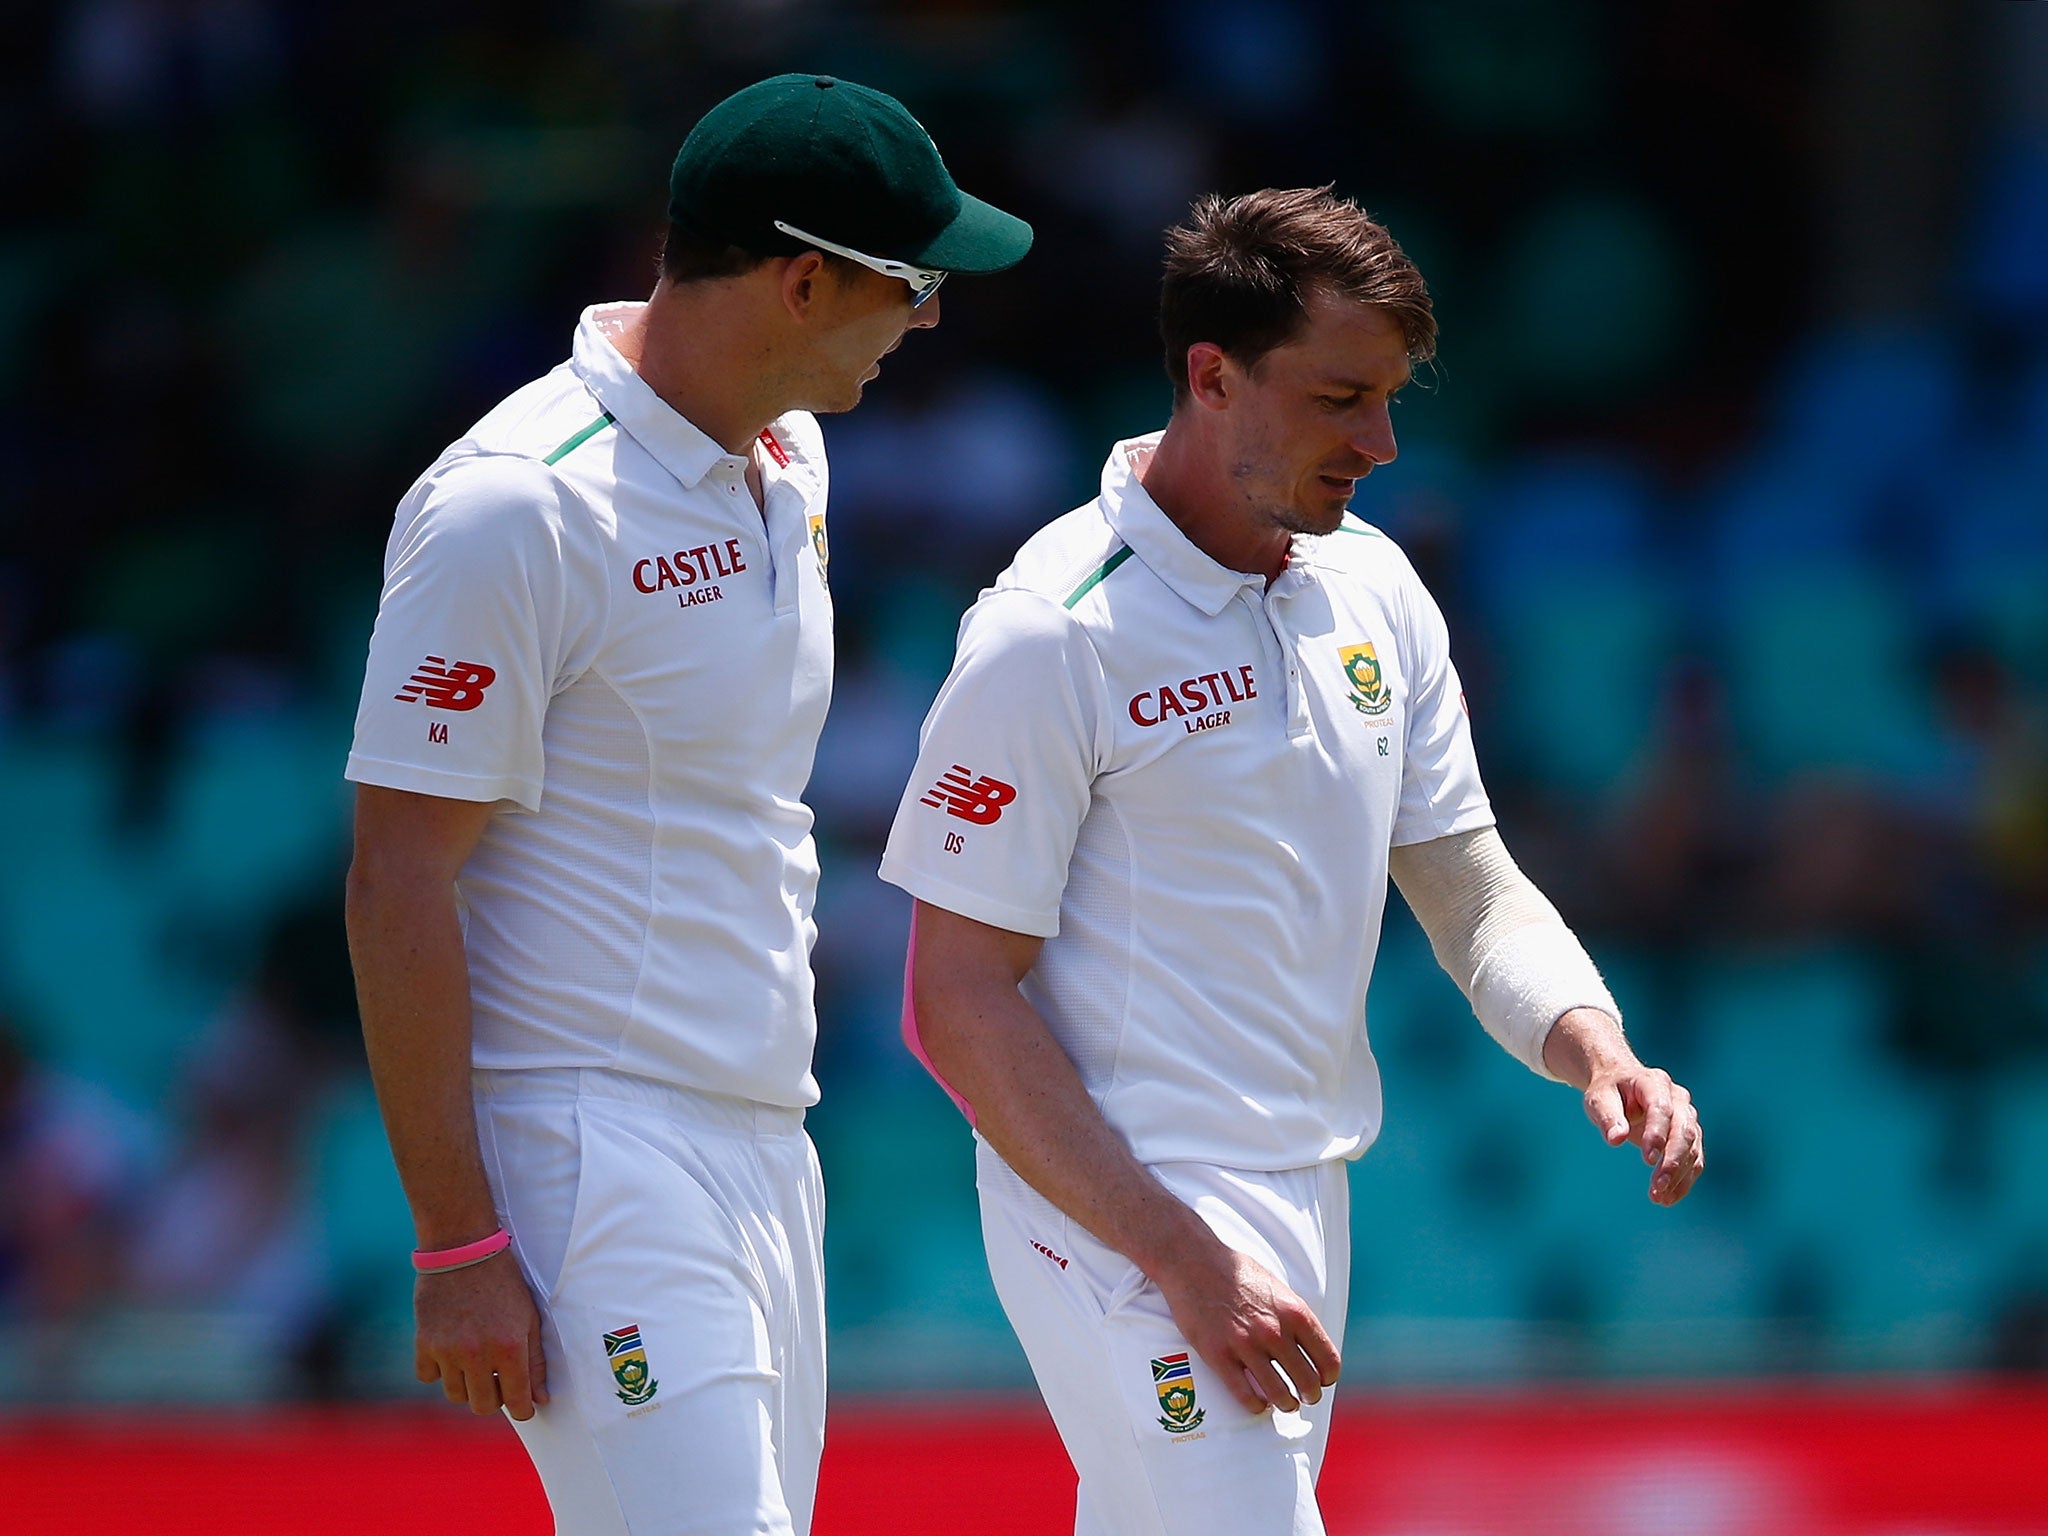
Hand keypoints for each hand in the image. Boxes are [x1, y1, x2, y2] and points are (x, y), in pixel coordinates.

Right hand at [415, 1251, 548, 1418]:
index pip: (517, 1401)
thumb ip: (535, 1360)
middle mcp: (477, 1354)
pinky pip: (428, 1377)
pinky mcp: (423, 1343)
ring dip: (467, 1384)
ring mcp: (447, 1350)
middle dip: (494, 1397)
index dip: (523, 1408)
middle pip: (483, 1406)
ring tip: (475, 1359)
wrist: (463, 1249)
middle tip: (497, 1379)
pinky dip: (439, 1370)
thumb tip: (540, 1398)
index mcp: (509, 1347)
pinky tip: (450, 1351)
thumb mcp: (529, 1316)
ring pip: (455, 1394)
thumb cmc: (503, 1281)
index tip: (523, 1406)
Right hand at [1153, 1242, 1339, 1415]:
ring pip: (1280, 1395)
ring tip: (1284, 1403)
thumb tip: (1308, 1345)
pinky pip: (1246, 1396)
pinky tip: (1258, 1402)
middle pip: (1307, 1382)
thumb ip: (1293, 1317)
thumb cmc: (1235, 1272)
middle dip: (1310, 1395)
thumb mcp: (1277, 1288)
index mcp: (1295, 1313)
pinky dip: (1256, 1406)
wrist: (1193, 1261)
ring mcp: (1246, 1345)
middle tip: (1304, 1396)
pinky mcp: (1219, 1355)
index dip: (1328, 1376)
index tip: (1322, 1380)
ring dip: (1286, 1404)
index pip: (1328, 1360)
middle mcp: (1274, 1331)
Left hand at [1583, 1062, 1703, 1205]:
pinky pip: (1694, 1159)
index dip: (1657, 1135)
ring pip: (1693, 1148)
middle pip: (1684, 1131)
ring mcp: (1687, 1116)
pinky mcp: (1690, 1135)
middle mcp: (1678, 1098)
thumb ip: (1607, 1117)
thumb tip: (1616, 1140)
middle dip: (1672, 1161)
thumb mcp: (1599, 1098)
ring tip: (1658, 1198)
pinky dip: (1684, 1180)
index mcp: (1654, 1083)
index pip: (1661, 1109)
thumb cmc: (1609, 1091)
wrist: (1622, 1083)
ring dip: (1679, 1175)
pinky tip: (1668, 1198)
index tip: (1647, 1160)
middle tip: (1657, 1187)